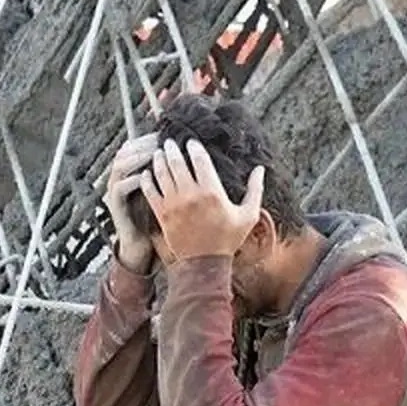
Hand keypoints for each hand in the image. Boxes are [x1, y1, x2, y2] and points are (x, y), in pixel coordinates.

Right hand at [103, 133, 158, 272]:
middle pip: (124, 151)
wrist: (140, 247)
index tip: (164, 134)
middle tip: (159, 141)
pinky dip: (132, 181)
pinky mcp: (116, 207)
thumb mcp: (162, 193)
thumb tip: (185, 156)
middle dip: (142, 144)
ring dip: (136, 158)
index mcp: (131, 173)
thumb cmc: (154, 221)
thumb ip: (167, 175)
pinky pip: (120, 189)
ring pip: (120, 166)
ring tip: (153, 155)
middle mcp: (120, 180)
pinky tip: (146, 177)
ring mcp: (115, 193)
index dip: (146, 138)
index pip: (134, 146)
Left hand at [139, 138, 263, 261]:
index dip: (194, 147)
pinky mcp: (162, 215)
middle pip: (177, 162)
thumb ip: (255, 190)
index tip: (191, 142)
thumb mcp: (248, 215)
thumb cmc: (228, 239)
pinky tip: (146, 173)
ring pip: (162, 174)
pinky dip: (147, 180)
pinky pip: (150, 191)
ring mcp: (174, 205)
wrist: (204, 263)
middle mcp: (191, 195)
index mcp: (212, 192)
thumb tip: (260, 169)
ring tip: (158, 153)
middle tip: (170, 142)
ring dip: (159, 160)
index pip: (199, 159)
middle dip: (172, 149)